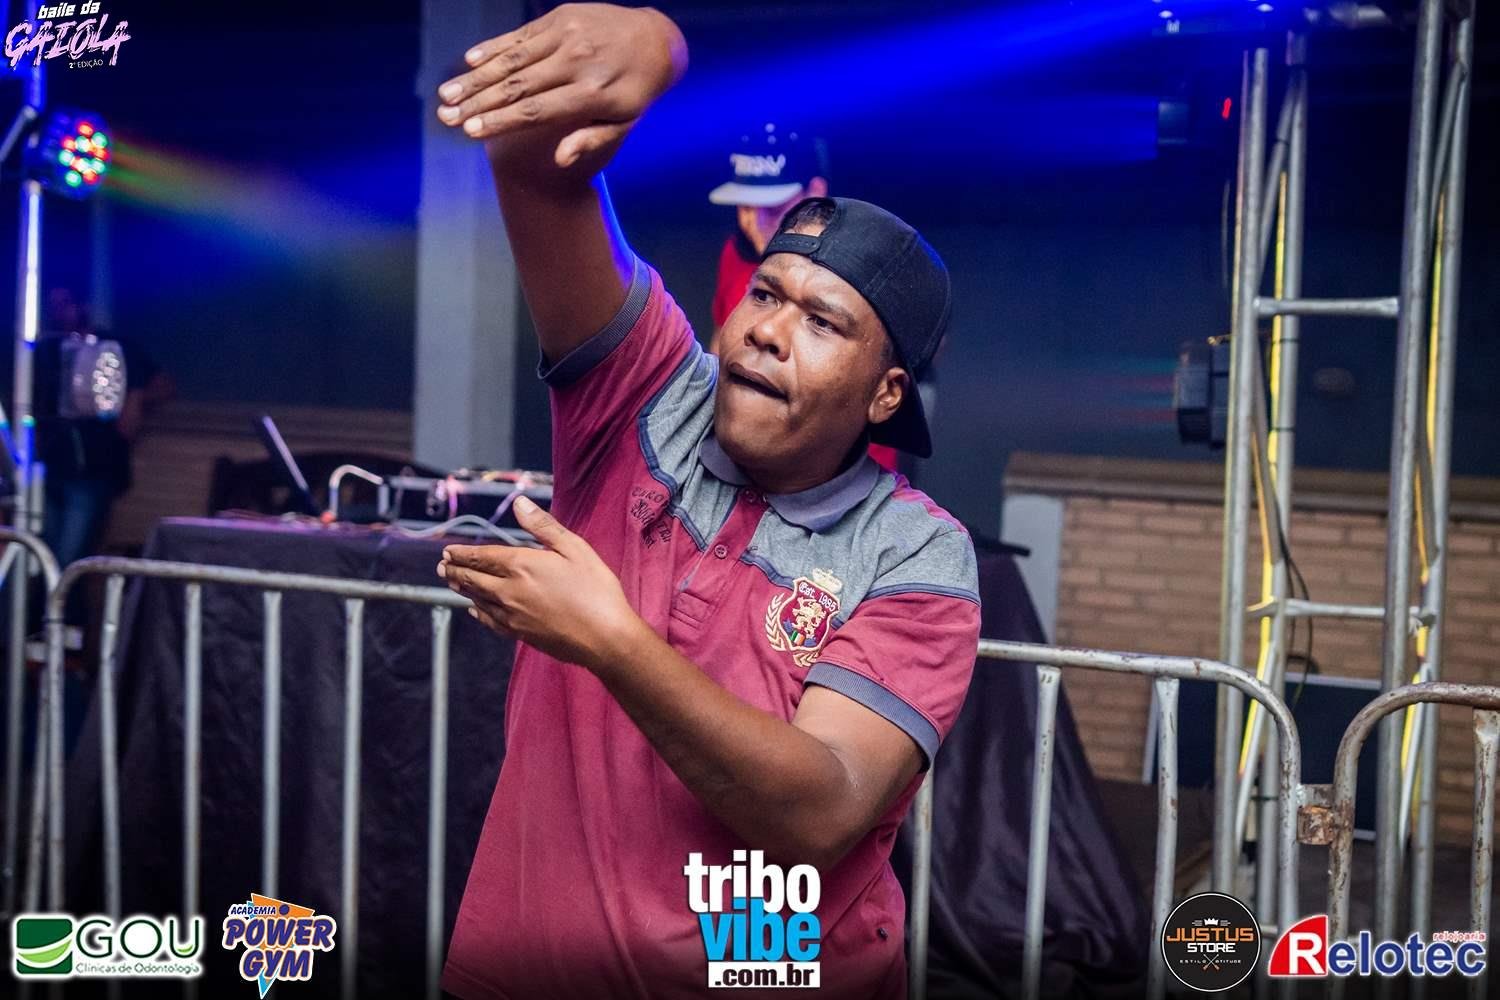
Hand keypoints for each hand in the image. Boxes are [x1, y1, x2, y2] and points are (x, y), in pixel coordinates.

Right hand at [436, 3, 687, 167]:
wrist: (655, 39)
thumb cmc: (635, 91)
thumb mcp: (624, 122)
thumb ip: (591, 141)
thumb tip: (560, 160)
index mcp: (592, 95)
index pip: (537, 111)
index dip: (502, 121)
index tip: (471, 131)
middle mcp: (577, 63)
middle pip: (518, 86)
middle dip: (478, 103)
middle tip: (446, 116)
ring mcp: (567, 36)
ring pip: (514, 60)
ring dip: (477, 77)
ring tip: (448, 93)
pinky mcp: (560, 17)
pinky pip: (521, 35)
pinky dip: (494, 48)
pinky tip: (469, 61)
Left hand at [439, 496, 642, 671]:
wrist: (605, 638)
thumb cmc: (596, 590)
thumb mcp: (575, 549)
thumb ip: (543, 526)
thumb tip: (519, 503)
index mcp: (522, 565)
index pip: (482, 556)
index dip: (463, 553)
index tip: (449, 551)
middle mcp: (510, 591)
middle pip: (473, 579)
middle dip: (455, 570)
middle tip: (443, 565)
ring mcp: (512, 615)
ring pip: (477, 599)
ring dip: (462, 589)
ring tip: (452, 582)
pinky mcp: (520, 634)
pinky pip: (489, 621)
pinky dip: (477, 613)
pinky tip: (474, 611)